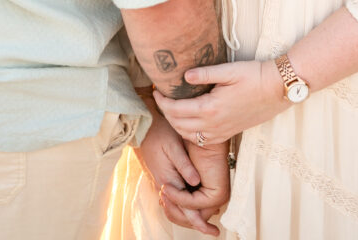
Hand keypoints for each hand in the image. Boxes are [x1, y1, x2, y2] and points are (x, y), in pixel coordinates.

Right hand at [134, 103, 221, 235]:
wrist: (143, 127)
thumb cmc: (160, 133)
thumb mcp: (173, 146)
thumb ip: (185, 165)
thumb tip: (196, 183)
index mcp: (168, 180)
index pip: (186, 208)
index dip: (199, 222)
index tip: (212, 230)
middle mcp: (164, 185)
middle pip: (181, 214)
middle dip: (196, 223)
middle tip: (213, 230)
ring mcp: (162, 182)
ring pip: (176, 209)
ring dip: (190, 217)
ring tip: (206, 221)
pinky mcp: (162, 178)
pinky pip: (173, 200)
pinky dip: (184, 207)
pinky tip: (193, 205)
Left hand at [154, 59, 285, 145]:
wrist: (277, 90)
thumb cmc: (254, 76)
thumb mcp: (228, 70)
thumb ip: (204, 74)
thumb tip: (183, 75)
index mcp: (211, 108)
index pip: (176, 110)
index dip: (163, 102)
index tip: (156, 91)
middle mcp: (214, 125)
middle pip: (179, 125)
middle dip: (166, 113)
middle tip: (160, 98)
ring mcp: (221, 132)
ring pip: (189, 135)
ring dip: (176, 124)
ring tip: (171, 108)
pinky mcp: (228, 134)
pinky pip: (201, 140)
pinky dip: (189, 133)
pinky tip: (188, 121)